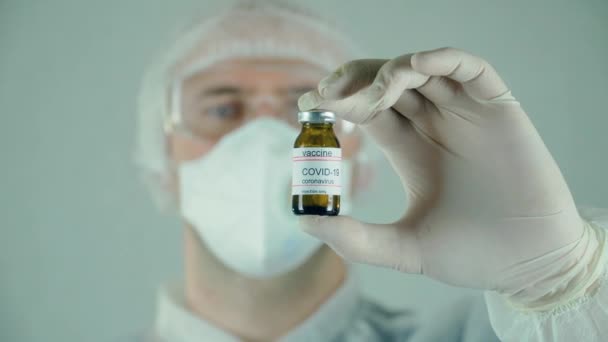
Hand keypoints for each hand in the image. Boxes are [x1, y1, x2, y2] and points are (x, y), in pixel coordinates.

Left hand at [297, 47, 589, 295]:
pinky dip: (443, 59)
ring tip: (371, 95)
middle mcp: (434, 125)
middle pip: (387, 82)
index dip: (339, 101)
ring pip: (423, 70)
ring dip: (390, 71)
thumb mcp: (404, 248)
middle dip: (355, 80)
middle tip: (328, 92)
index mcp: (409, 148)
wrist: (528, 265)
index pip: (367, 109)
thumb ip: (356, 239)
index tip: (309, 105)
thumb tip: (305, 222)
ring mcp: (465, 114)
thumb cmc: (470, 255)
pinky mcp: (498, 109)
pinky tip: (413, 68)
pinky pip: (471, 69)